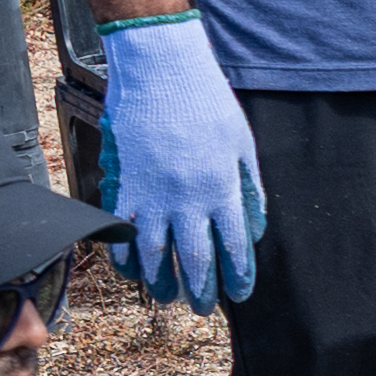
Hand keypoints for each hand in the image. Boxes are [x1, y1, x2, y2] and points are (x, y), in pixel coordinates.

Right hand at [91, 12, 263, 311]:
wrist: (161, 68)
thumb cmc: (206, 100)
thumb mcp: (243, 144)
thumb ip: (250, 190)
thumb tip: (254, 230)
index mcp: (222, 189)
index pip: (234, 248)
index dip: (237, 277)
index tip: (238, 295)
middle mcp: (188, 198)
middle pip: (196, 259)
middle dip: (200, 290)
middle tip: (200, 307)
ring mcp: (152, 193)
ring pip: (156, 253)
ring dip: (161, 280)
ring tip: (167, 295)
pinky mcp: (124, 182)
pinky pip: (122, 229)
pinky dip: (124, 255)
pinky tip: (130, 269)